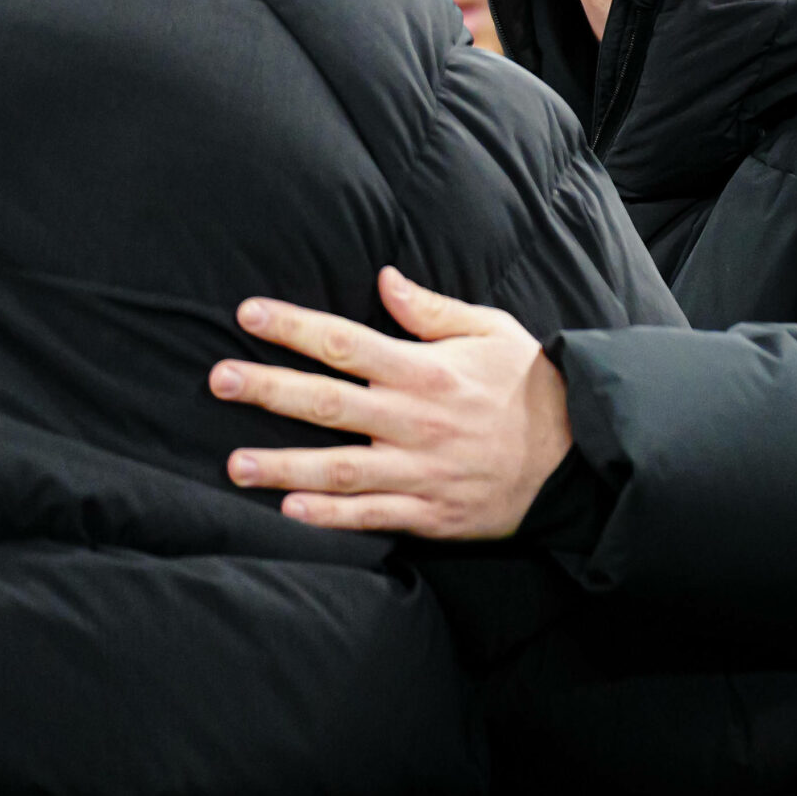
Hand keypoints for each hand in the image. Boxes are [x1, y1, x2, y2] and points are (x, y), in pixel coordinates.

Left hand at [208, 267, 570, 537]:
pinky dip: (330, 516)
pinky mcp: (430, 513)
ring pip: (339, 468)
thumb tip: (384, 278)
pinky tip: (289, 511)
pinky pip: (372, 516)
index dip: (294, 327)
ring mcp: (420, 470)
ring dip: (283, 465)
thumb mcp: (491, 331)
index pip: (346, 342)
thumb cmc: (530, 386)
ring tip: (234, 462)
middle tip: (218, 380)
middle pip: (328, 402)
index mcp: (426, 370)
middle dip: (269, 390)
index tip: (248, 314)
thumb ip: (432, 309)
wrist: (578, 458)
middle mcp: (416, 419)